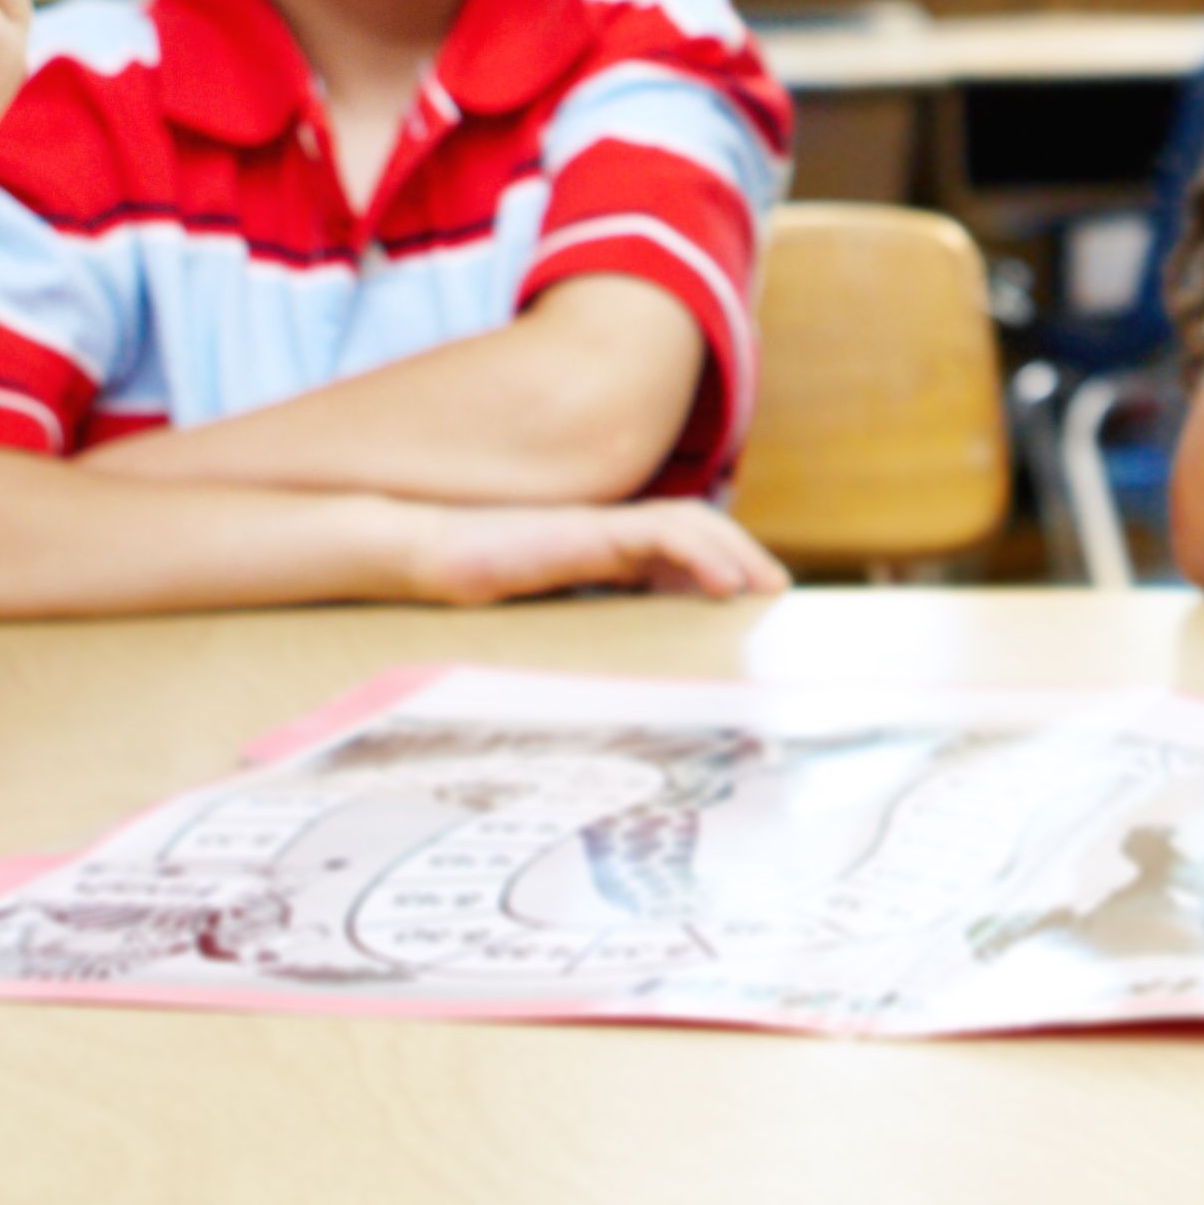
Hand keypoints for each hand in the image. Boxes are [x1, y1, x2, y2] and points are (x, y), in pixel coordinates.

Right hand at [404, 498, 793, 606]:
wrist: (427, 555)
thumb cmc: (477, 590)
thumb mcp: (548, 615)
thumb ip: (588, 625)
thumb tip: (622, 679)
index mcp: (604, 554)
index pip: (680, 551)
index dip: (721, 569)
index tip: (753, 600)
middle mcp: (611, 534)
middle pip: (697, 532)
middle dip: (742, 557)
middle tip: (776, 594)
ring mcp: (601, 527)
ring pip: (688, 525)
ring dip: (733, 551)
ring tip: (760, 587)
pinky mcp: (589, 529)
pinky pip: (659, 531)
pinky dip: (699, 552)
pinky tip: (721, 585)